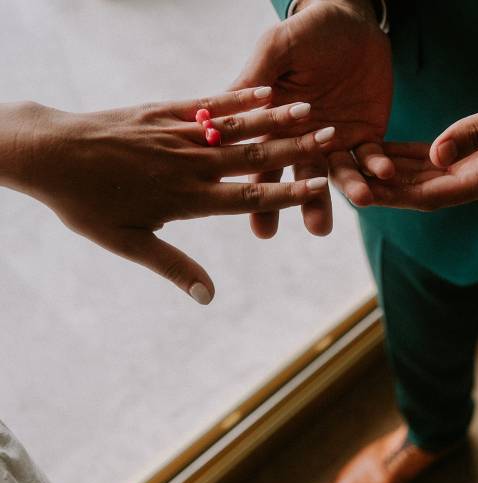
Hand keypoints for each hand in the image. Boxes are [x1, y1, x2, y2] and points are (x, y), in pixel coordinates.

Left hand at [0, 88, 333, 303]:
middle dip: (295, 148)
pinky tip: (264, 92)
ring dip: (276, 119)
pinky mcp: (164, 111)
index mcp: (187, 199)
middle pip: (253, 156)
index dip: (287, 193)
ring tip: (310, 110)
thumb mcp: (128, 243)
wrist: (49, 155)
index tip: (320, 186)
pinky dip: (239, 98)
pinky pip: (209, 104)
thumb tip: (208, 297)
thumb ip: (174, 266)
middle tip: (331, 137)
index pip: (248, 197)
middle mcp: (190, 164)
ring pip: (237, 127)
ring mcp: (179, 133)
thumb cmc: (87, 205)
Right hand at [231, 0, 392, 236]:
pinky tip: (384, 172)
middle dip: (310, 205)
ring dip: (351, 190)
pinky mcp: (366, 136)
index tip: (263, 230)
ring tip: (362, 201)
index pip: (263, 166)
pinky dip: (378, 165)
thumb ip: (255, 80)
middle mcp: (302, 143)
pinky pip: (372, 156)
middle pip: (302, 180)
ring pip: (340, 175)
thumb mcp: (277, 51)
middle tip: (318, 228)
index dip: (263, 197)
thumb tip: (217, 111)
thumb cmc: (306, 33)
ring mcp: (335, 143)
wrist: (350, 22)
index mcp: (273, 128)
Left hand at [332, 69, 477, 209]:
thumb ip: (475, 134)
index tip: (358, 194)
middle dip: (382, 189)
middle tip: (343, 185)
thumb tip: (437, 155)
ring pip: (422, 178)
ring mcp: (477, 169)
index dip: (391, 195)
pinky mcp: (476, 154)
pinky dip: (408, 158)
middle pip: (418, 192)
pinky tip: (383, 151)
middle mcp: (477, 180)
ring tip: (353, 170)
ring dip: (390, 175)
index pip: (428, 195)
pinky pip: (435, 161)